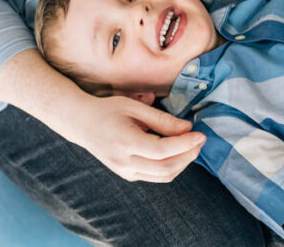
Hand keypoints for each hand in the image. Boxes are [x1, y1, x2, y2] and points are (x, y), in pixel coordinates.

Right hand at [64, 93, 204, 181]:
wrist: (82, 124)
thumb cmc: (109, 110)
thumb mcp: (134, 107)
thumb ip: (162, 119)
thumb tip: (188, 128)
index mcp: (124, 142)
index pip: (162, 150)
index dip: (185, 144)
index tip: (201, 134)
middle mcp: (124, 162)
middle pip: (165, 168)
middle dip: (188, 155)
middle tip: (200, 140)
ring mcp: (125, 172)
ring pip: (163, 176)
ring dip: (183, 163)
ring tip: (193, 146)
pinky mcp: (128, 175)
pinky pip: (156, 176)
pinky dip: (172, 166)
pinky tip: (179, 152)